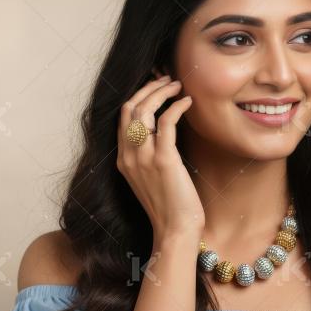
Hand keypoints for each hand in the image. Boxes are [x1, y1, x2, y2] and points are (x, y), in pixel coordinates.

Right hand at [116, 73, 203, 241]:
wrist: (175, 231)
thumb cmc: (170, 206)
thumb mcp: (151, 178)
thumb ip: (149, 156)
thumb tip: (163, 131)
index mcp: (123, 160)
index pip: (123, 117)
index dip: (138, 96)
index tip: (155, 86)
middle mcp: (129, 156)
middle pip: (130, 108)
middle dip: (148, 88)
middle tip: (167, 79)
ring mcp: (143, 157)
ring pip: (144, 110)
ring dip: (161, 92)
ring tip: (177, 85)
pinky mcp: (163, 160)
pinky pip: (166, 122)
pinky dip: (177, 106)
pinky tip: (187, 102)